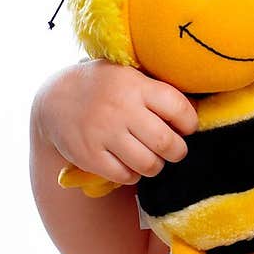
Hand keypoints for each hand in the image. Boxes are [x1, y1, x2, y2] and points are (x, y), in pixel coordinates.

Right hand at [35, 60, 197, 187]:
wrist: (55, 98)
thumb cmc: (107, 88)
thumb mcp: (131, 76)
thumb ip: (159, 91)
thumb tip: (197, 109)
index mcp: (136, 86)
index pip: (179, 109)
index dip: (190, 123)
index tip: (186, 127)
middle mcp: (120, 109)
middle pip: (167, 143)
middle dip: (178, 151)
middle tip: (174, 149)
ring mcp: (103, 133)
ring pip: (149, 165)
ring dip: (156, 165)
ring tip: (152, 157)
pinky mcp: (89, 155)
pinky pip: (126, 176)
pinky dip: (133, 175)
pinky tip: (129, 163)